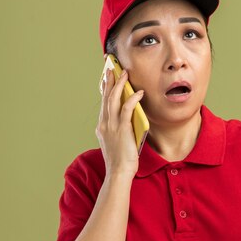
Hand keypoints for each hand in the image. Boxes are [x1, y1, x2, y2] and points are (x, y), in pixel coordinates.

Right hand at [96, 62, 144, 177]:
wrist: (118, 172)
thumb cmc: (120, 161)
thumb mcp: (115, 142)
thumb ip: (118, 130)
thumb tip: (127, 121)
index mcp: (102, 126)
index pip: (103, 103)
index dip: (105, 89)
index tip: (106, 78)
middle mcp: (104, 123)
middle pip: (106, 97)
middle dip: (109, 81)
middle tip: (112, 68)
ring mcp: (112, 126)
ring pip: (114, 99)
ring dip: (119, 85)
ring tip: (124, 73)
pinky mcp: (122, 129)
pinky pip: (127, 109)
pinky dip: (132, 99)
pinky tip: (138, 92)